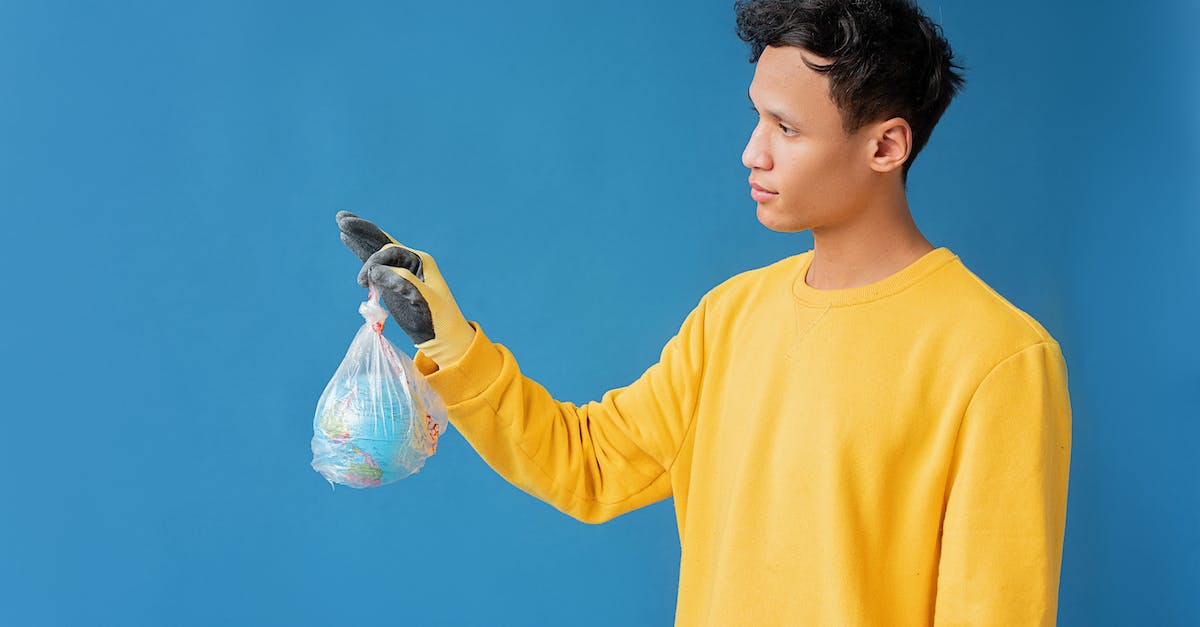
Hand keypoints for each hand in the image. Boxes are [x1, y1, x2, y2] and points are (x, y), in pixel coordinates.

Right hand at [339, 213, 474, 366]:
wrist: (442, 337)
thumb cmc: (438, 319)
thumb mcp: (425, 300)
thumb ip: (403, 283)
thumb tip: (375, 272)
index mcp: (420, 260)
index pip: (391, 252)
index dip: (375, 263)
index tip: (366, 281)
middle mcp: (408, 261)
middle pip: (381, 241)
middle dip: (363, 230)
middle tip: (340, 218)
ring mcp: (398, 271)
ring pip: (375, 250)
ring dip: (359, 238)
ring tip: (341, 221)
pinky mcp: (390, 282)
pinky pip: (372, 264)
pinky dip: (360, 252)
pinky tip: (347, 240)